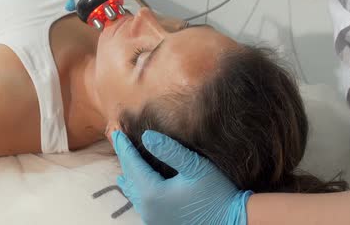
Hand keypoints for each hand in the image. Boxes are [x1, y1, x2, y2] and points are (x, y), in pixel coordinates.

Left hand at [112, 130, 251, 224]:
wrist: (233, 222)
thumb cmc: (216, 193)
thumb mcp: (195, 166)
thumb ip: (170, 150)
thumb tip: (146, 136)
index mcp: (152, 193)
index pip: (132, 164)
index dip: (124, 147)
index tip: (116, 133)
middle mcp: (147, 209)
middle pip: (130, 178)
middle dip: (125, 159)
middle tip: (118, 141)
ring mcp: (152, 219)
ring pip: (134, 193)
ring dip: (129, 175)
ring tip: (124, 164)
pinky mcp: (160, 224)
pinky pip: (141, 204)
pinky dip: (137, 190)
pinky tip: (136, 186)